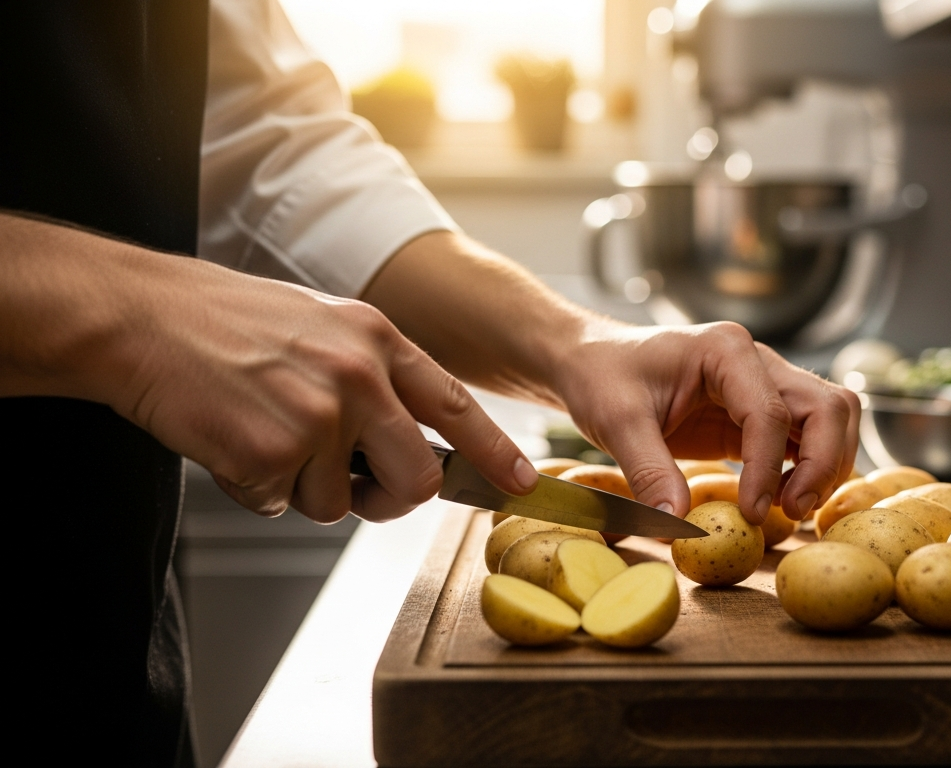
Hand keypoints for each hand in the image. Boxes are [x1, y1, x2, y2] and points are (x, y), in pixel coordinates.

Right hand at [118, 259, 536, 522]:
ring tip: (261, 432)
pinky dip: (255, 490)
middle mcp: (359, 377)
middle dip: (390, 498)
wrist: (142, 318)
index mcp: (378, 340)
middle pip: (416, 478)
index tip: (523, 482)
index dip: (496, 451)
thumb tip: (410, 442)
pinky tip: (231, 441)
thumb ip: (374, 377)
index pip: (457, 406)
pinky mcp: (271, 453)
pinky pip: (282, 505)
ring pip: (338, 503)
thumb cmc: (226, 324)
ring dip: (301, 489)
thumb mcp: (323, 326)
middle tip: (354, 489)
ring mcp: (319, 417)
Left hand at [554, 322, 859, 523]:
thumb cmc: (602, 378)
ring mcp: (764, 383)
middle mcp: (757, 360)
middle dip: (822, 464)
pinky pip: (806, 436)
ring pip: (831, 418)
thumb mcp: (616, 422)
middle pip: (827, 407)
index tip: (751, 513)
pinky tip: (782, 499)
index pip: (770, 412)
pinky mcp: (758, 412)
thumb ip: (648, 470)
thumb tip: (677, 523)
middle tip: (791, 512)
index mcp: (725, 350)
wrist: (593, 361)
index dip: (768, 468)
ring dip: (826, 465)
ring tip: (790, 509)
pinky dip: (810, 468)